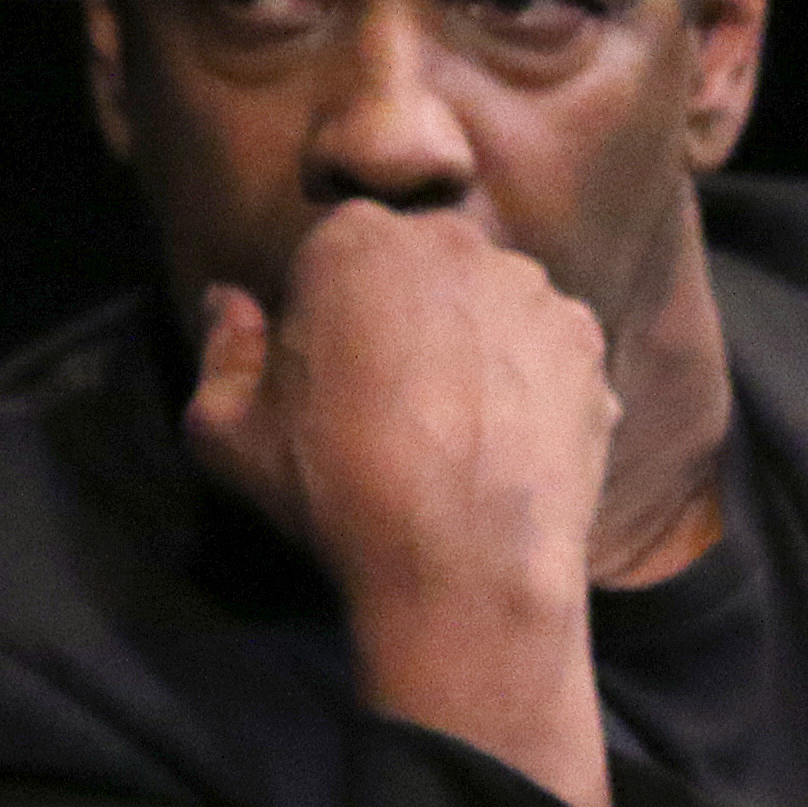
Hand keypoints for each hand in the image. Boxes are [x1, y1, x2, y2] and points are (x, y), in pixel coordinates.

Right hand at [187, 201, 617, 806]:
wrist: (466, 566)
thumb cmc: (334, 493)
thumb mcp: (225, 432)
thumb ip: (221, 349)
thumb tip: (229, 300)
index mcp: (352, 240)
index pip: (332, 248)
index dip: (323, 311)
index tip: (323, 374)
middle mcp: (450, 241)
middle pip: (415, 264)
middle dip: (399, 314)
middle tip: (388, 403)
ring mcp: (530, 286)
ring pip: (485, 299)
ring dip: (467, 342)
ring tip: (450, 429)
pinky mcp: (585, 338)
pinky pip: (543, 343)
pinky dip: (525, 379)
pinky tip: (500, 441)